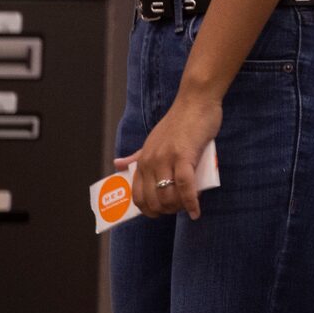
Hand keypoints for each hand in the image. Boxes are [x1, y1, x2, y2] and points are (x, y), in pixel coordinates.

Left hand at [119, 89, 220, 220]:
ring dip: (178, 208)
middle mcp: (151, 162)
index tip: (159, 212)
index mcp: (143, 160)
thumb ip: (137, 155)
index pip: (138, 196)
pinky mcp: (184, 156)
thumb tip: (116, 164)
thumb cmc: (180, 121)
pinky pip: (185, 186)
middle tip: (178, 209)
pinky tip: (196, 211)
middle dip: (165, 211)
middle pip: (153, 200)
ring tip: (188, 207)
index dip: (147, 210)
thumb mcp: (153, 139)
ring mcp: (166, 159)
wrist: (197, 100)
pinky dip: (190, 202)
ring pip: (168, 196)